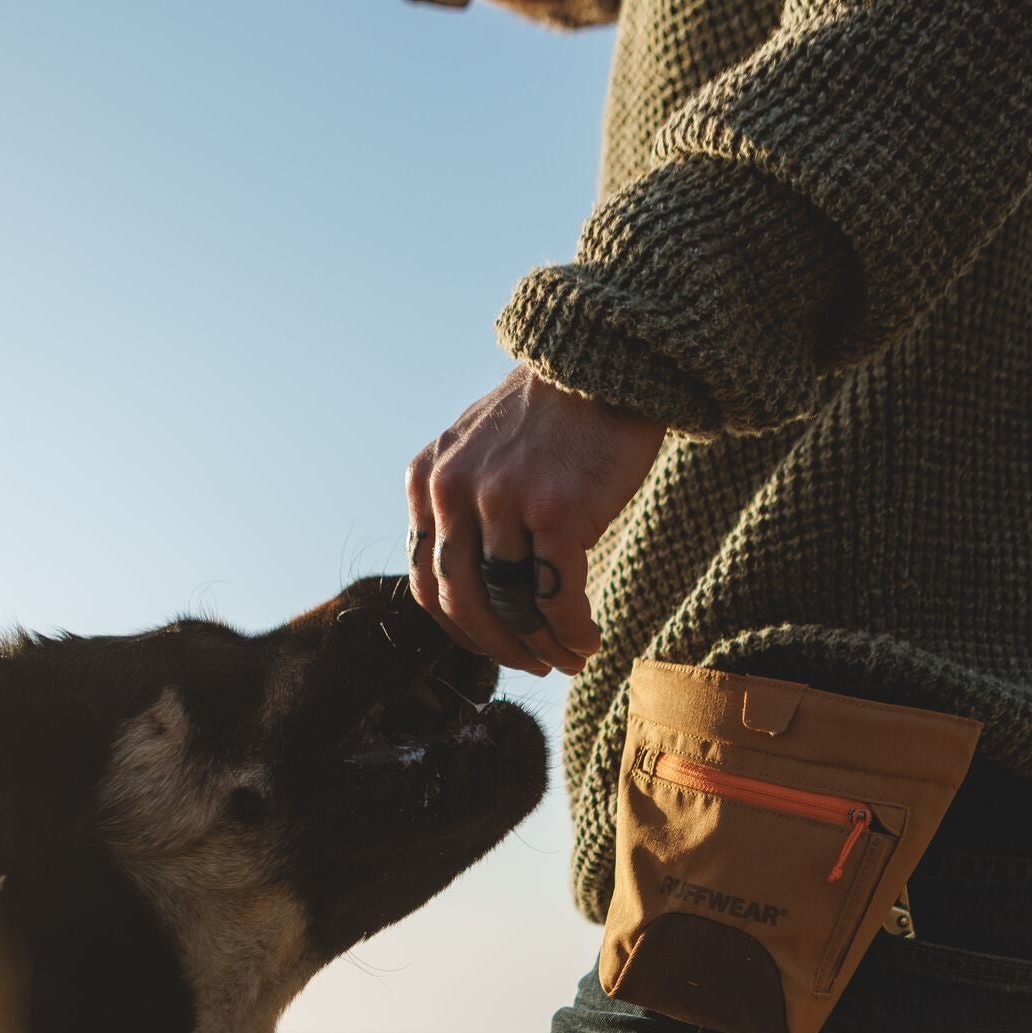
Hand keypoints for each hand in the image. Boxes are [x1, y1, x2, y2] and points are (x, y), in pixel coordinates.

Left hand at [406, 365, 665, 674]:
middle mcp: (454, 492)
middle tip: (533, 666)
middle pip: (466, 603)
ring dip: (543, 646)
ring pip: (512, 606)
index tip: (495, 645)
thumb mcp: (478, 453)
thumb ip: (461, 510)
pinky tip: (589, 640)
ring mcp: (502, 501)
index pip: (427, 583)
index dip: (462, 630)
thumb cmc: (550, 420)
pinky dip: (572, 631)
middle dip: (501, 647)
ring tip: (569, 658)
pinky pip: (557, 597)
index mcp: (427, 482)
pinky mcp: (554, 511)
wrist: (604, 365)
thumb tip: (470, 593)